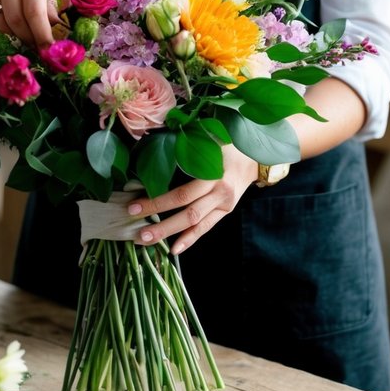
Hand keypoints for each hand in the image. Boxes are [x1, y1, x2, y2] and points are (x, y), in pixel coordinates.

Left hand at [127, 146, 258, 254]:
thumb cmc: (228, 145)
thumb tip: (156, 148)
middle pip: (188, 213)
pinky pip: (206, 228)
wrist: (255, 158)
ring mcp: (224, 205)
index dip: (158, 202)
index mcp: (214, 174)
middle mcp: (220, 192)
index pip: (182, 194)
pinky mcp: (225, 212)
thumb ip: (188, 147)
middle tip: (138, 234)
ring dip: (171, 234)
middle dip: (161, 225)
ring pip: (195, 224)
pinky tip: (174, 249)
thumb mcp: (209, 141)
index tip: (134, 206)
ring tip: (148, 241)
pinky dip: (190, 239)